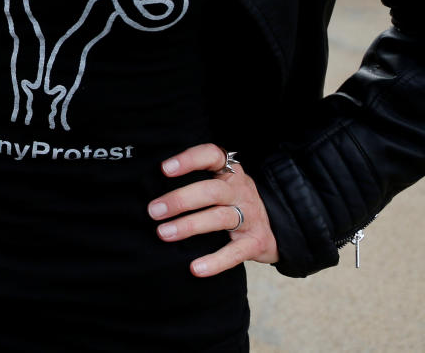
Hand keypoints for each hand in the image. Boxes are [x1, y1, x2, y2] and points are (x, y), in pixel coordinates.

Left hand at [149, 144, 278, 276]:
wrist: (274, 229)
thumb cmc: (232, 202)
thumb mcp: (219, 184)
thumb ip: (195, 181)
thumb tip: (150, 189)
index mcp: (229, 172)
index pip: (212, 155)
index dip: (189, 160)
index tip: (164, 169)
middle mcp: (241, 190)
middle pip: (211, 191)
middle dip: (180, 200)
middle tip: (153, 210)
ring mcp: (251, 216)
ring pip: (219, 218)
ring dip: (189, 225)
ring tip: (164, 233)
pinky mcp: (256, 242)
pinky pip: (235, 252)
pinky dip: (215, 261)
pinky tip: (196, 268)